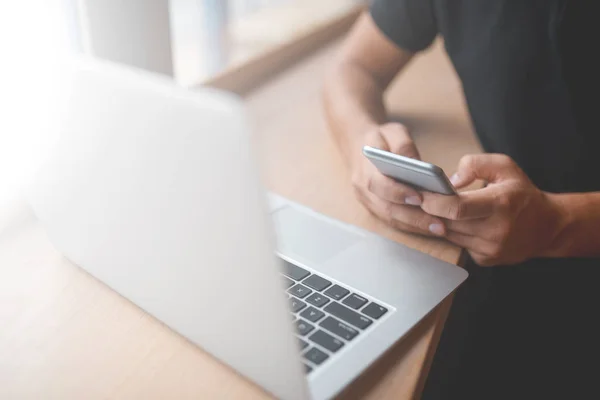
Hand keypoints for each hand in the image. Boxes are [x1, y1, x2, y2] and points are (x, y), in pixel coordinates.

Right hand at [351, 123, 445, 235]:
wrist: (359, 145)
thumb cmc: (380, 138)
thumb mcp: (392, 131)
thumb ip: (404, 145)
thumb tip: (418, 164)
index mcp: (364, 168)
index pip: (378, 184)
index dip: (398, 192)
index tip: (419, 197)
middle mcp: (363, 189)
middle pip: (387, 208)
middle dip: (413, 218)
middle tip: (439, 224)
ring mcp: (367, 201)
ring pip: (390, 218)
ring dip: (415, 226)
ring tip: (440, 228)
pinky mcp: (374, 208)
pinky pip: (392, 221)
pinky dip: (412, 226)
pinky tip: (431, 226)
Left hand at [420, 154, 565, 265]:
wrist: (547, 227)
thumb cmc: (521, 193)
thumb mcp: (505, 167)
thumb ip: (476, 164)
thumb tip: (451, 180)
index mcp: (500, 203)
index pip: (458, 207)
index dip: (434, 201)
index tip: (419, 194)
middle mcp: (496, 229)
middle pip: (449, 223)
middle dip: (429, 211)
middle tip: (415, 199)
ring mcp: (491, 248)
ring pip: (450, 235)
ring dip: (437, 222)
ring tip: (429, 208)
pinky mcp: (486, 259)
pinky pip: (458, 245)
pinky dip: (451, 233)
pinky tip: (450, 222)